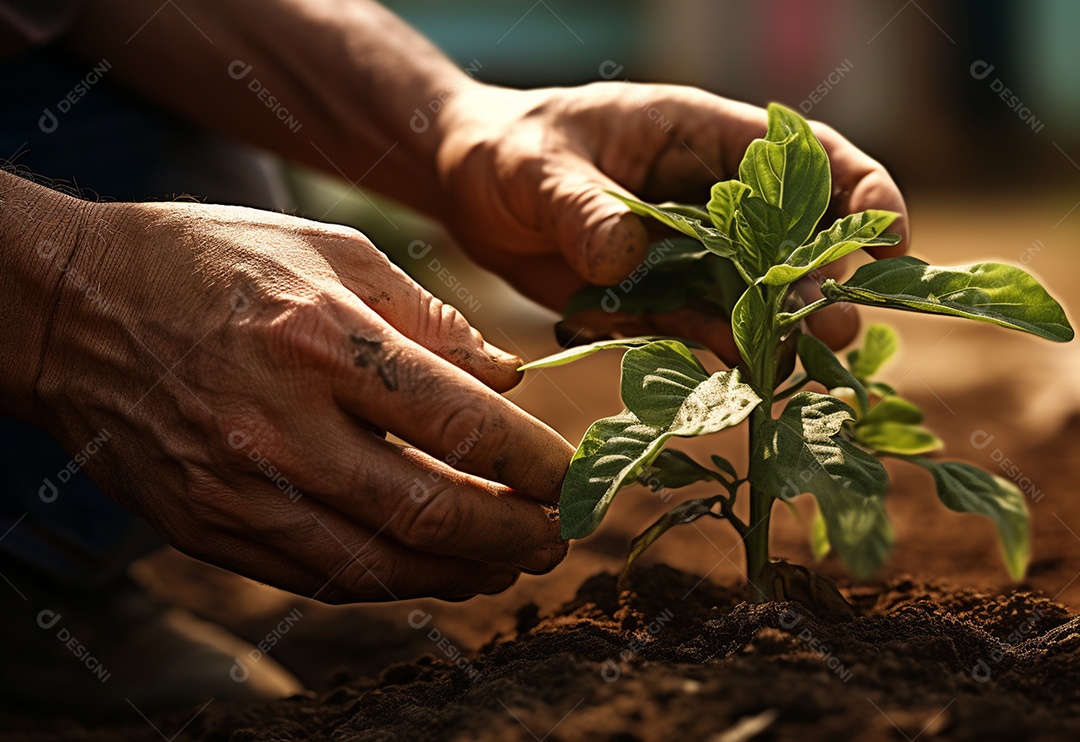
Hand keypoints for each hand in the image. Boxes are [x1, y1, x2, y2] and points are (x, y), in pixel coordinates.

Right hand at [31, 199, 570, 601]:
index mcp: (321, 341)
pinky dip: (392, 581)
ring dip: (463, 573)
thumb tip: (507, 380)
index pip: (462, 424)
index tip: (574, 476)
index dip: (536, 463)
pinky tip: (433, 569)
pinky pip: (320, 578)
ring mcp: (238, 490)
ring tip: (509, 561)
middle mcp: (281, 428)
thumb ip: (429, 319)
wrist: (73, 308)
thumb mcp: (330, 249)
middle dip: (515, 533)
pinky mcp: (208, 529)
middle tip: (558, 534)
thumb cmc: (211, 261)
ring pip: (381, 565)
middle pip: (432, 511)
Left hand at [436, 83, 908, 362]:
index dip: (860, 191)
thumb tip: (622, 253)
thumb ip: (581, 206)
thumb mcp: (538, 168)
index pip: (804, 155)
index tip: (891, 236)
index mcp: (700, 138)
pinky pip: (698, 330)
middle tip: (838, 328)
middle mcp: (706, 199)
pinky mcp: (656, 298)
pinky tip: (733, 383)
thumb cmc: (508, 150)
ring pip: (752, 295)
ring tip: (790, 366)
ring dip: (777, 330)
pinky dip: (715, 356)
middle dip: (821, 283)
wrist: (470, 188)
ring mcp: (685, 253)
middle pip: (791, 239)